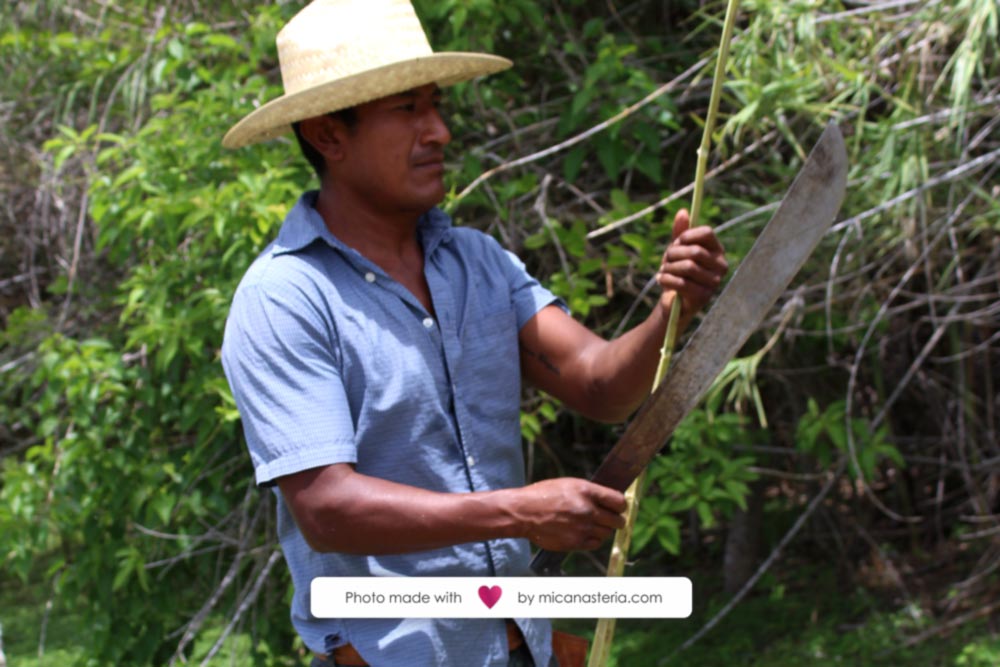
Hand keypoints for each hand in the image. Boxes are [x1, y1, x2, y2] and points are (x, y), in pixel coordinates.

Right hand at [511, 478, 626, 550]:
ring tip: (591, 524)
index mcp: (586, 491)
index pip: (619, 501)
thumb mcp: (569, 484)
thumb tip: (610, 499)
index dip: (621, 505)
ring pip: (607, 533)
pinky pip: (596, 543)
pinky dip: (593, 539)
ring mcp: (582, 528)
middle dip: (615, 519)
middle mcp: (587, 510)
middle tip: (609, 518)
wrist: (523, 512)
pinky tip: (584, 533)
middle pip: (618, 520)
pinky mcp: (575, 542)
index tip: (618, 507)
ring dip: (603, 529)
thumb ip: (590, 492)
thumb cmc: (544, 495)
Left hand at [656, 209, 728, 318]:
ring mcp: (715, 282)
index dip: (687, 235)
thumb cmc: (677, 271)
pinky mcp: (704, 297)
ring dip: (668, 267)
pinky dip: (666, 279)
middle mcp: (721, 266)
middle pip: (695, 251)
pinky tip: (661, 280)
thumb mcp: (677, 250)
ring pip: (688, 267)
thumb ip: (680, 232)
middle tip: (665, 259)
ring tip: (663, 270)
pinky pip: (681, 283)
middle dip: (673, 253)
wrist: (673, 300)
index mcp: (717, 250)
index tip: (676, 242)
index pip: (707, 233)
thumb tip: (683, 211)